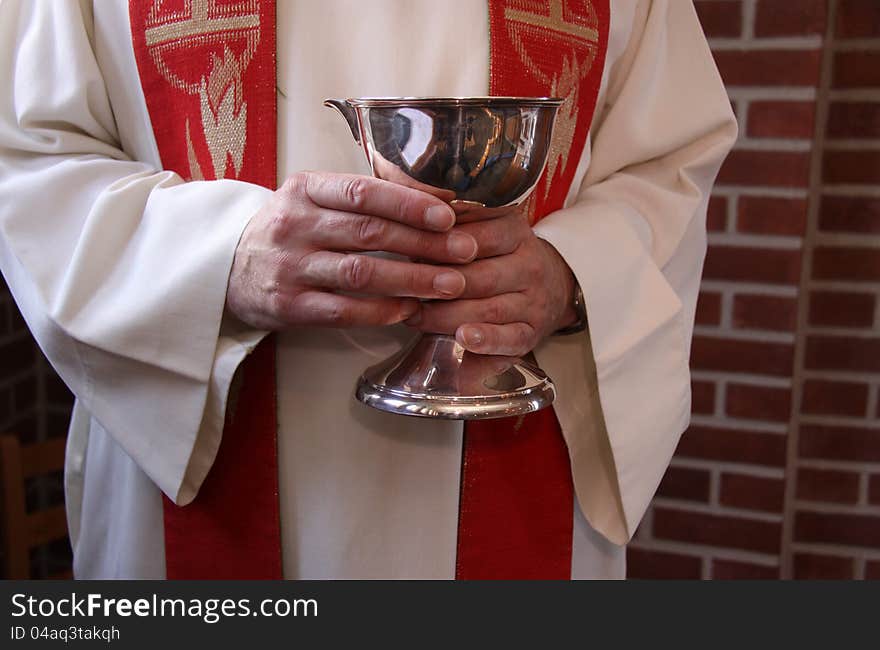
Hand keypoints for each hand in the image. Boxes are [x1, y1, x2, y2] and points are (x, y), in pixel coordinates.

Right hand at [226, 172, 478, 329]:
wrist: (227, 267)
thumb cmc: (289, 230)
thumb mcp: (312, 199)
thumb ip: (361, 199)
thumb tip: (435, 203)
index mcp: (304, 189)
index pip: (362, 191)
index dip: (409, 203)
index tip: (448, 216)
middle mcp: (294, 225)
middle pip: (368, 232)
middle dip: (423, 243)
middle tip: (465, 252)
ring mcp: (289, 267)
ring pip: (359, 273)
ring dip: (411, 279)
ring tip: (451, 284)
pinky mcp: (288, 306)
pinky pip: (343, 311)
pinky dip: (381, 310)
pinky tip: (410, 309)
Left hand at [407, 209, 578, 355]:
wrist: (552, 286)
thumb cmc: (501, 258)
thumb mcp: (486, 230)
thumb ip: (454, 229)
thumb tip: (411, 227)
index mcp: (515, 231)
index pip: (477, 237)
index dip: (440, 247)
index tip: (410, 253)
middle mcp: (530, 265)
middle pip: (480, 276)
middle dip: (438, 285)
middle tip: (405, 290)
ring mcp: (534, 302)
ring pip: (489, 309)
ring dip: (447, 316)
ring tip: (417, 318)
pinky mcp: (533, 333)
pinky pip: (511, 338)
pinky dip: (486, 340)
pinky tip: (464, 338)